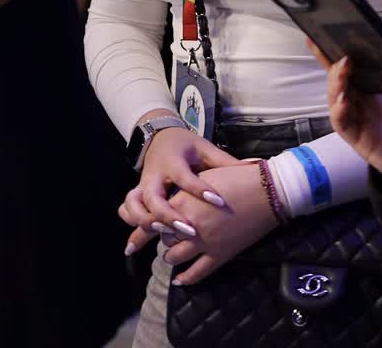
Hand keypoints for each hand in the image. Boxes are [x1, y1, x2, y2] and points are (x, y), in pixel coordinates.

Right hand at [119, 126, 240, 257]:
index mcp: (174, 161)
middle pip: (154, 196)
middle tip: (188, 231)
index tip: (218, 202)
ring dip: (145, 221)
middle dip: (168, 215)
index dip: (200, 190)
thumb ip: (225, 162)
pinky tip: (134, 245)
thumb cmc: (187, 146)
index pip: (185, 177)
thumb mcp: (205, 149)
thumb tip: (254, 167)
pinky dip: (130, 225)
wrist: (160, 137)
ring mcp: (143, 184)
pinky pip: (127, 210)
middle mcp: (155, 174)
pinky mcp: (137, 194)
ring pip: (133, 204)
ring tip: (161, 236)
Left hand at [159, 163, 278, 284]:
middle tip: (169, 236)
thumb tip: (175, 200)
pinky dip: (185, 278)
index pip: (159, 216)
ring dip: (171, 256)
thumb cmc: (239, 177)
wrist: (267, 191)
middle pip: (165, 237)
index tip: (161, 220)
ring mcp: (204, 241)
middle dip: (166, 237)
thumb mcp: (207, 176)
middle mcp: (190, 223)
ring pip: (174, 257)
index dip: (159, 219)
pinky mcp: (219, 254)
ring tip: (172, 255)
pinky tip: (179, 280)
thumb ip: (188, 189)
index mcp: (185, 200)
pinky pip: (196, 273)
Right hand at [311, 44, 381, 187]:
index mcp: (380, 87)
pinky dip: (339, 112)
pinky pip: (342, 124)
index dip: (338, 52)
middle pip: (340, 80)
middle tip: (338, 54)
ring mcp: (361, 120)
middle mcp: (366, 101)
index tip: (327, 35)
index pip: (355, 67)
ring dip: (335, 85)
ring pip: (336, 99)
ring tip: (341, 72)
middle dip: (331, 65)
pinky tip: (343, 102)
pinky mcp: (360, 140)